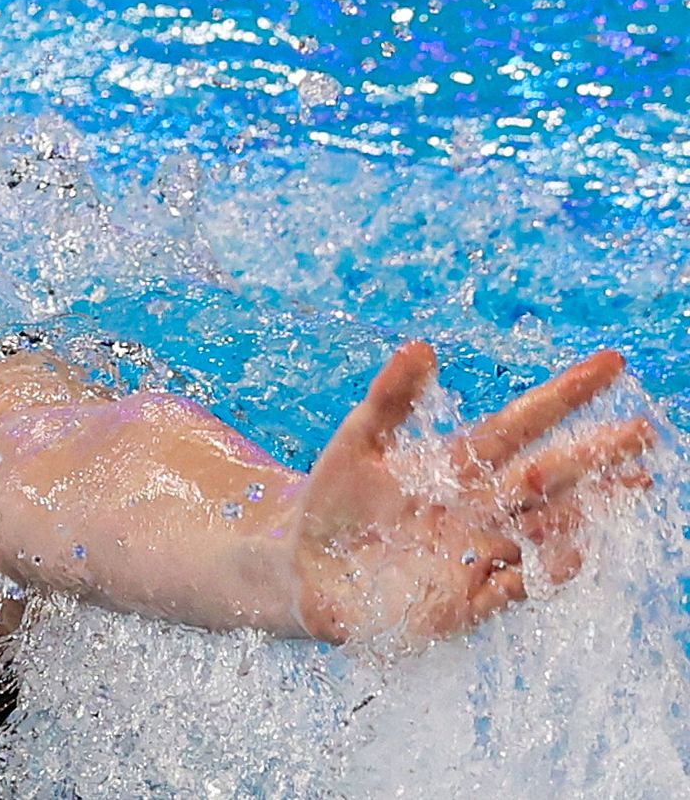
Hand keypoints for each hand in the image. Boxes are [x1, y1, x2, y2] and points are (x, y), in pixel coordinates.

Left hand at [293, 342, 655, 645]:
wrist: (303, 568)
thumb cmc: (334, 500)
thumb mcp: (357, 443)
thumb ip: (391, 399)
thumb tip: (420, 345)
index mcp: (460, 463)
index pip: (522, 422)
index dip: (566, 395)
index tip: (611, 363)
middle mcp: (480, 507)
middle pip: (546, 476)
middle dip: (595, 455)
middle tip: (644, 431)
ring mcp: (477, 553)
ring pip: (543, 529)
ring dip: (586, 511)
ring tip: (632, 484)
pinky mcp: (462, 602)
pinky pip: (511, 588)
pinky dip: (541, 573)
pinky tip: (573, 553)